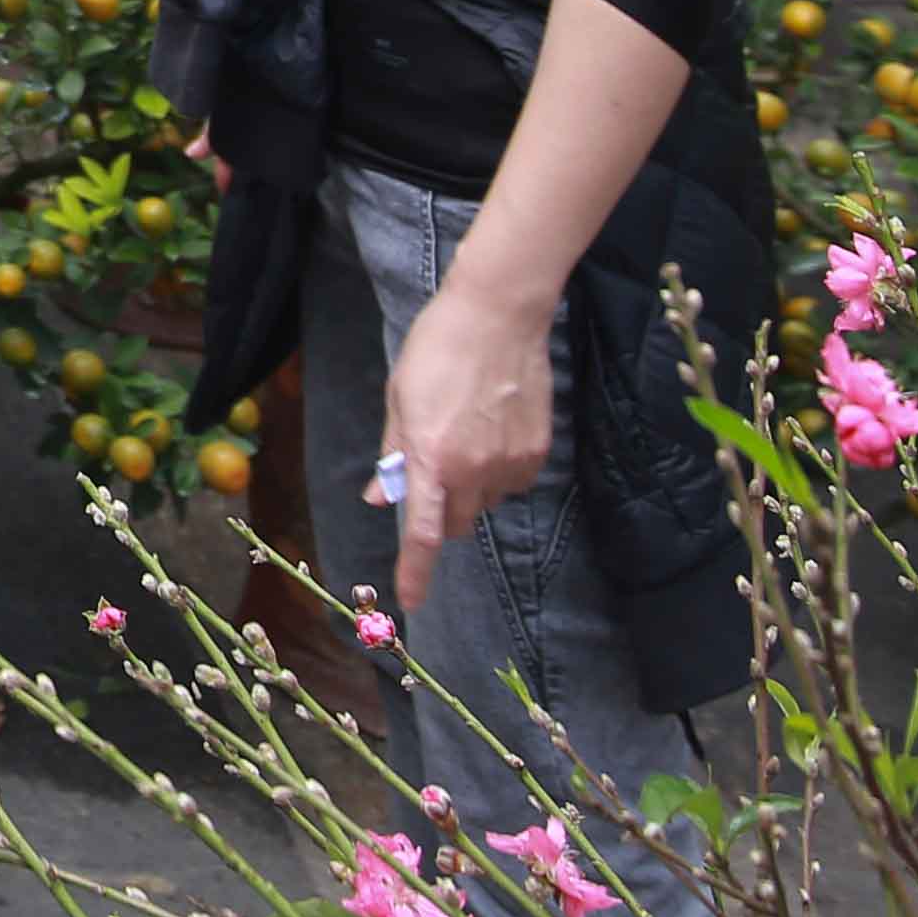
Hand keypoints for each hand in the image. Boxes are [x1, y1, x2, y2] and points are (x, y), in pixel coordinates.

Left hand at [379, 276, 554, 611]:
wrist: (498, 315)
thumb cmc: (437, 349)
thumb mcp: (399, 398)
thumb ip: (393, 453)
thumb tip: (380, 496)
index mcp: (430, 457)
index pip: (421, 533)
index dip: (415, 572)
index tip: (410, 602)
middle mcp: (472, 470)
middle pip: (454, 524)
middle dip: (438, 515)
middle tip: (430, 476)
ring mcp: (509, 463)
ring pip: (484, 503)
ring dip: (468, 490)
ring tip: (463, 435)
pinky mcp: (536, 452)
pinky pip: (512, 484)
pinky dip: (498, 473)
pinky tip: (491, 432)